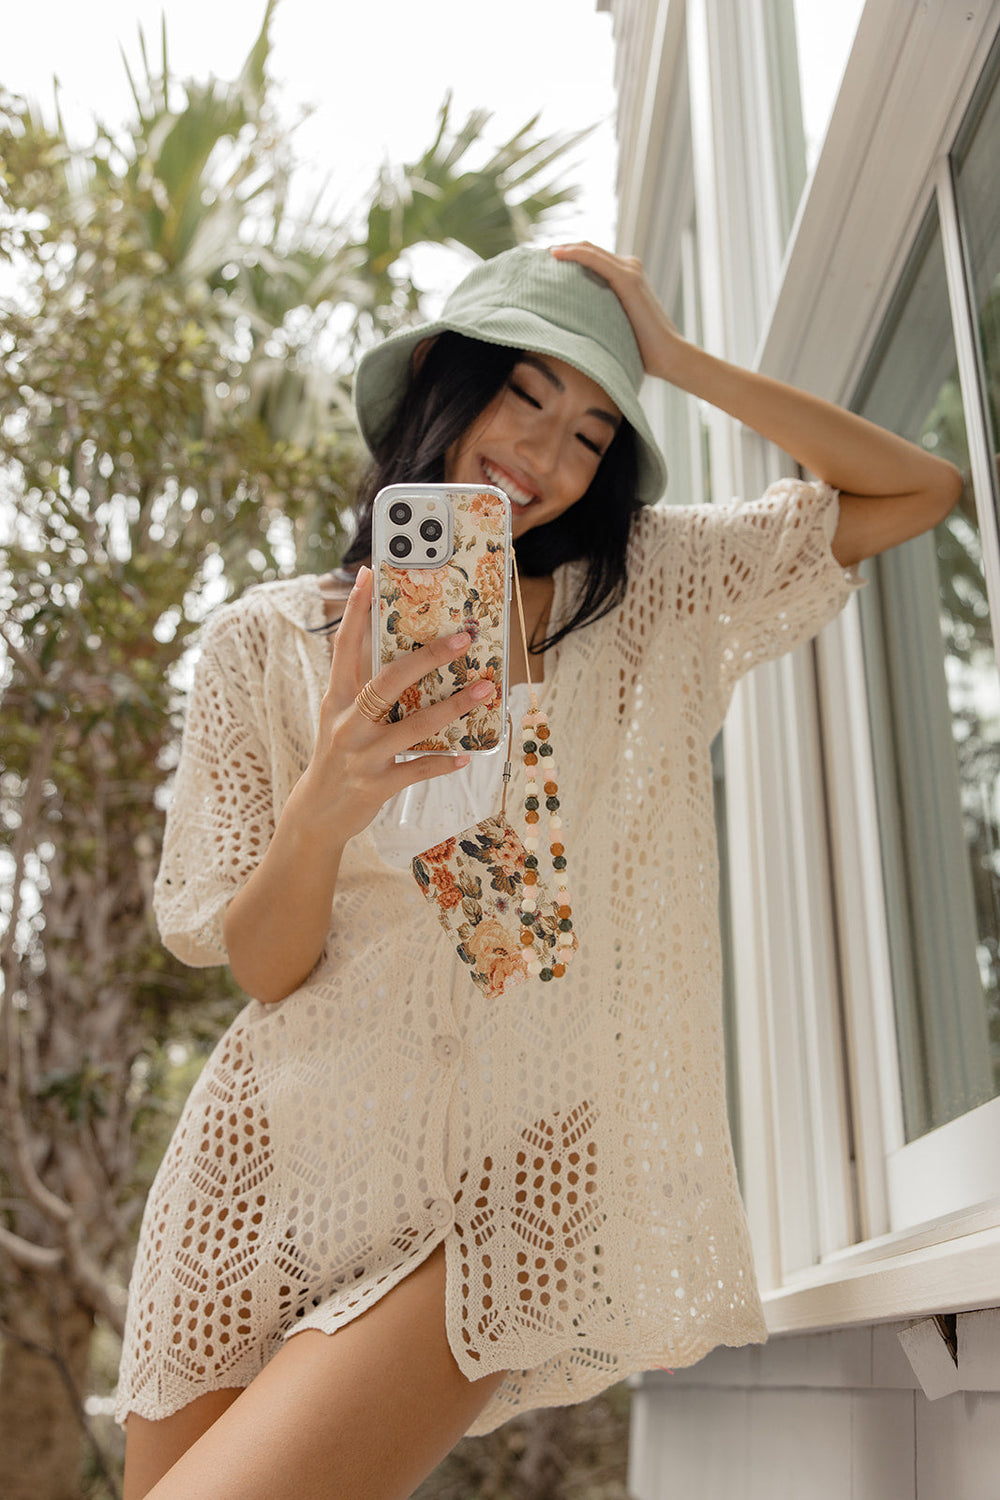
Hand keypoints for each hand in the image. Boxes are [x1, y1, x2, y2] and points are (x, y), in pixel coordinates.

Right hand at [287, 566, 494, 846]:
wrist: (317, 812)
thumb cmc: (338, 754)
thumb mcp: (341, 717)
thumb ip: (364, 687)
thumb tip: (406, 655)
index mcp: (338, 698)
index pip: (345, 646)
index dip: (354, 610)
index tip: (368, 575)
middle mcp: (348, 722)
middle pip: (389, 680)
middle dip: (428, 657)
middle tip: (462, 638)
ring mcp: (363, 754)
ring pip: (414, 725)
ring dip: (454, 706)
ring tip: (486, 690)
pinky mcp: (377, 784)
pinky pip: (418, 768)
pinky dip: (444, 762)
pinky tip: (466, 754)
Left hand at [550, 242, 689, 383]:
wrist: (668, 356)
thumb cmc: (642, 351)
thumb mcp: (614, 328)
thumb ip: (599, 317)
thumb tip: (571, 328)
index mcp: (625, 276)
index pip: (590, 258)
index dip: (566, 257)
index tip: (541, 266)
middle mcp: (628, 267)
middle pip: (587, 249)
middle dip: (560, 250)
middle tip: (534, 258)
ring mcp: (629, 271)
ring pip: (589, 250)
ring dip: (562, 248)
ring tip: (538, 255)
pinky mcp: (628, 279)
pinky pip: (595, 260)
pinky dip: (574, 254)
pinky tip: (555, 255)